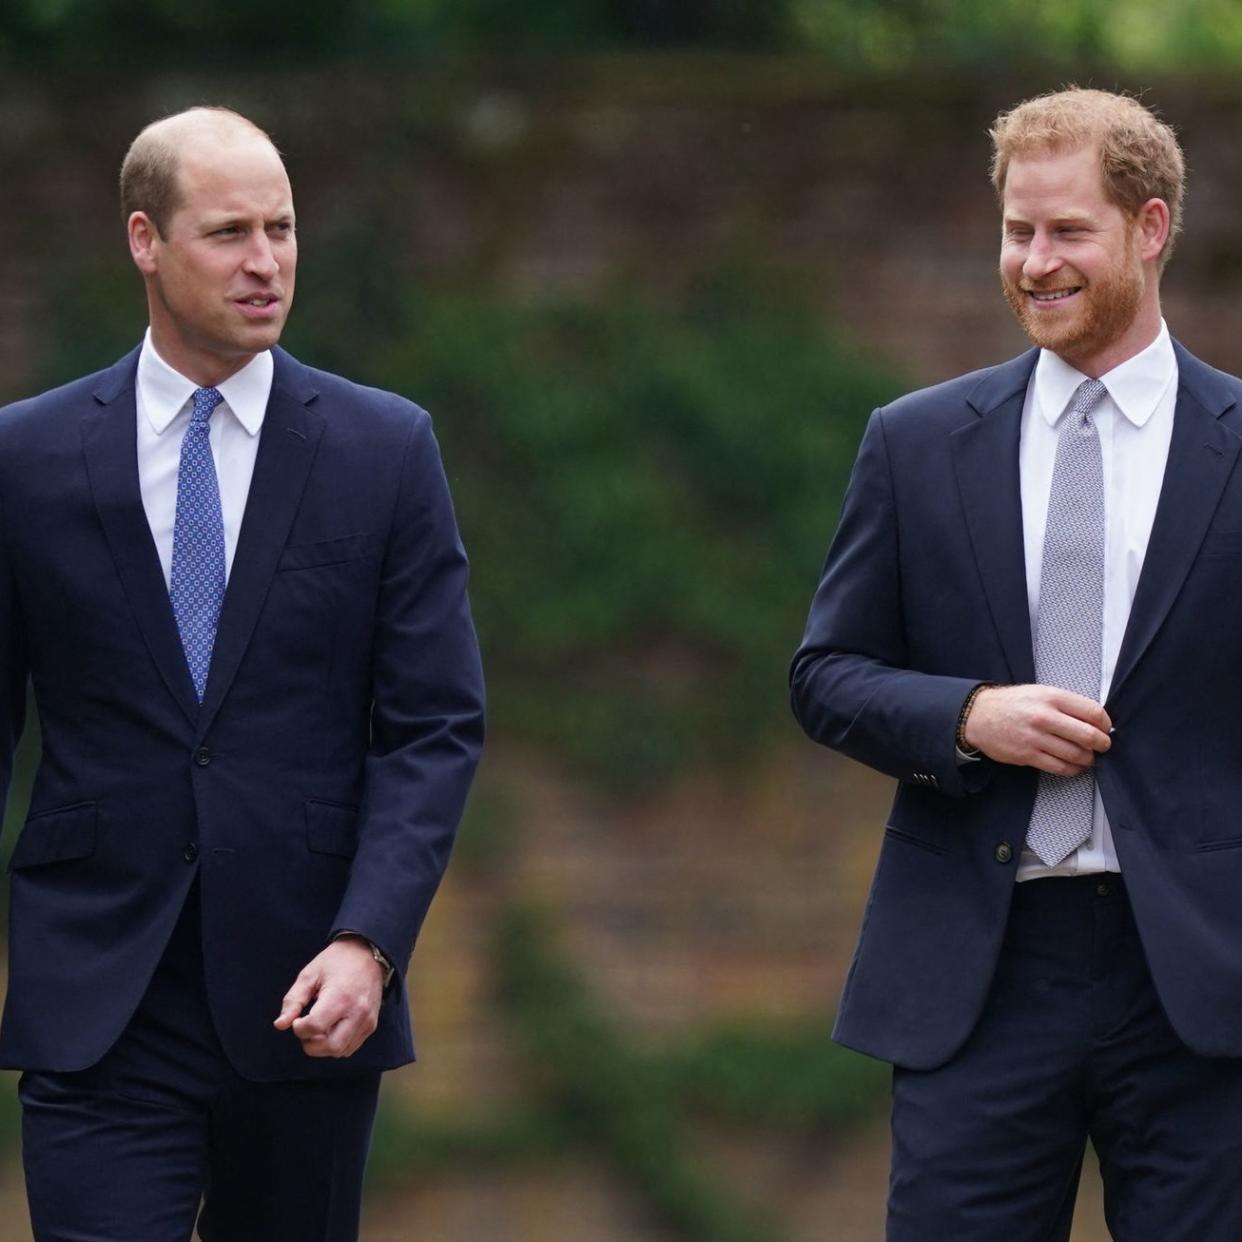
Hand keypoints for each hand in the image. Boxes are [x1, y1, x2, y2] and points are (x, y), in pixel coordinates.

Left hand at [273, 936, 383, 1057]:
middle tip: (306, 1028)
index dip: (299, 1028)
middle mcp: (357, 1012)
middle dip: (310, 1044)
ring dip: (323, 1047)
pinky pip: (350, 1048)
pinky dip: (336, 1045)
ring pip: (340, 1051)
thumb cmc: (336, 961)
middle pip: (330, 1046)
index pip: (315, 1027)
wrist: (368, 952)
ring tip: (318, 1028)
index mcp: (340, 996)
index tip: (298, 1019)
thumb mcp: (310, 974)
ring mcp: (367, 1020)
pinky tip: (330, 1029)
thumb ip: (293, 1000)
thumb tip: (280, 1025)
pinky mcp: (371, 1025)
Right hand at [962, 684, 1110, 775]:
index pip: (1093, 712)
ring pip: (1076, 755)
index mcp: (1052, 697)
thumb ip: (1066, 704)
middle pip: (1088, 736)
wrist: (978, 716)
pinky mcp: (1027, 755)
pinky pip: (1060, 767)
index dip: (1105, 724)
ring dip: (1088, 759)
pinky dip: (1072, 769)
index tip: (1105, 728)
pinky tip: (1074, 766)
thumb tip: (1094, 719)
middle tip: (1103, 746)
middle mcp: (1045, 717)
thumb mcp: (1040, 692)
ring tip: (1088, 757)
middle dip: (1102, 744)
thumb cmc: (1012, 704)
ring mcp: (1035, 738)